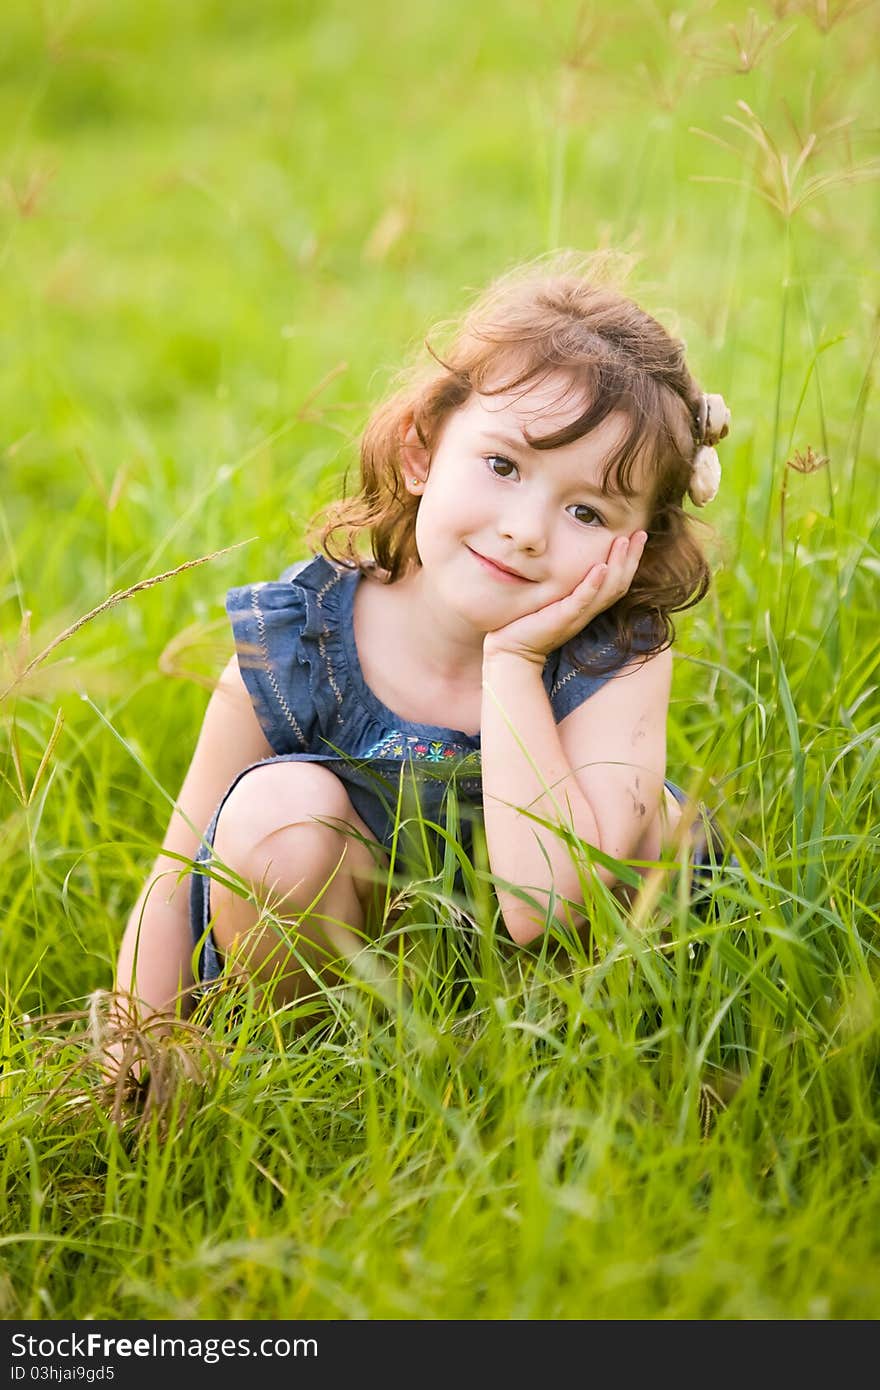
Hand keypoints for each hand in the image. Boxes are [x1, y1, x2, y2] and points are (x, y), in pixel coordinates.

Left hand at [483, 530, 647, 664]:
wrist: (512, 653)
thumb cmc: (527, 625)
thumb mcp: (550, 600)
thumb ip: (563, 584)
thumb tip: (561, 557)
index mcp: (587, 606)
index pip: (616, 582)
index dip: (629, 560)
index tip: (637, 535)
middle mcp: (587, 611)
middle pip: (619, 584)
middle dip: (632, 558)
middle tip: (642, 533)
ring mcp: (577, 616)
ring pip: (607, 590)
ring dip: (618, 564)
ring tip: (624, 541)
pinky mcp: (562, 619)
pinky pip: (582, 601)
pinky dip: (593, 584)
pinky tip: (601, 567)